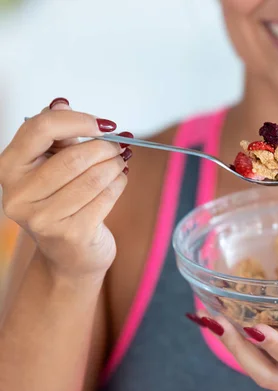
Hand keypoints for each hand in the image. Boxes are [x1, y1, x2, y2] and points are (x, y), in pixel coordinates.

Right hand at [0, 98, 131, 278]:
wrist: (70, 256)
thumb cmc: (62, 204)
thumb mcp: (50, 166)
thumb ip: (56, 135)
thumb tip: (62, 102)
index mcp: (9, 168)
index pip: (40, 129)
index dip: (77, 120)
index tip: (102, 124)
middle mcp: (19, 194)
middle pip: (74, 156)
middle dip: (105, 147)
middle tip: (119, 145)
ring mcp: (42, 218)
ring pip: (94, 177)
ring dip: (115, 165)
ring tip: (120, 162)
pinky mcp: (70, 234)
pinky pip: (106, 196)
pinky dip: (119, 183)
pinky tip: (119, 181)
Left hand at [189, 291, 277, 390]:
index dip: (277, 348)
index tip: (253, 326)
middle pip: (270, 379)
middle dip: (239, 351)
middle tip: (218, 318)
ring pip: (266, 380)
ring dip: (239, 353)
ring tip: (219, 322)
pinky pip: (273, 377)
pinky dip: (252, 357)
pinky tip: (242, 334)